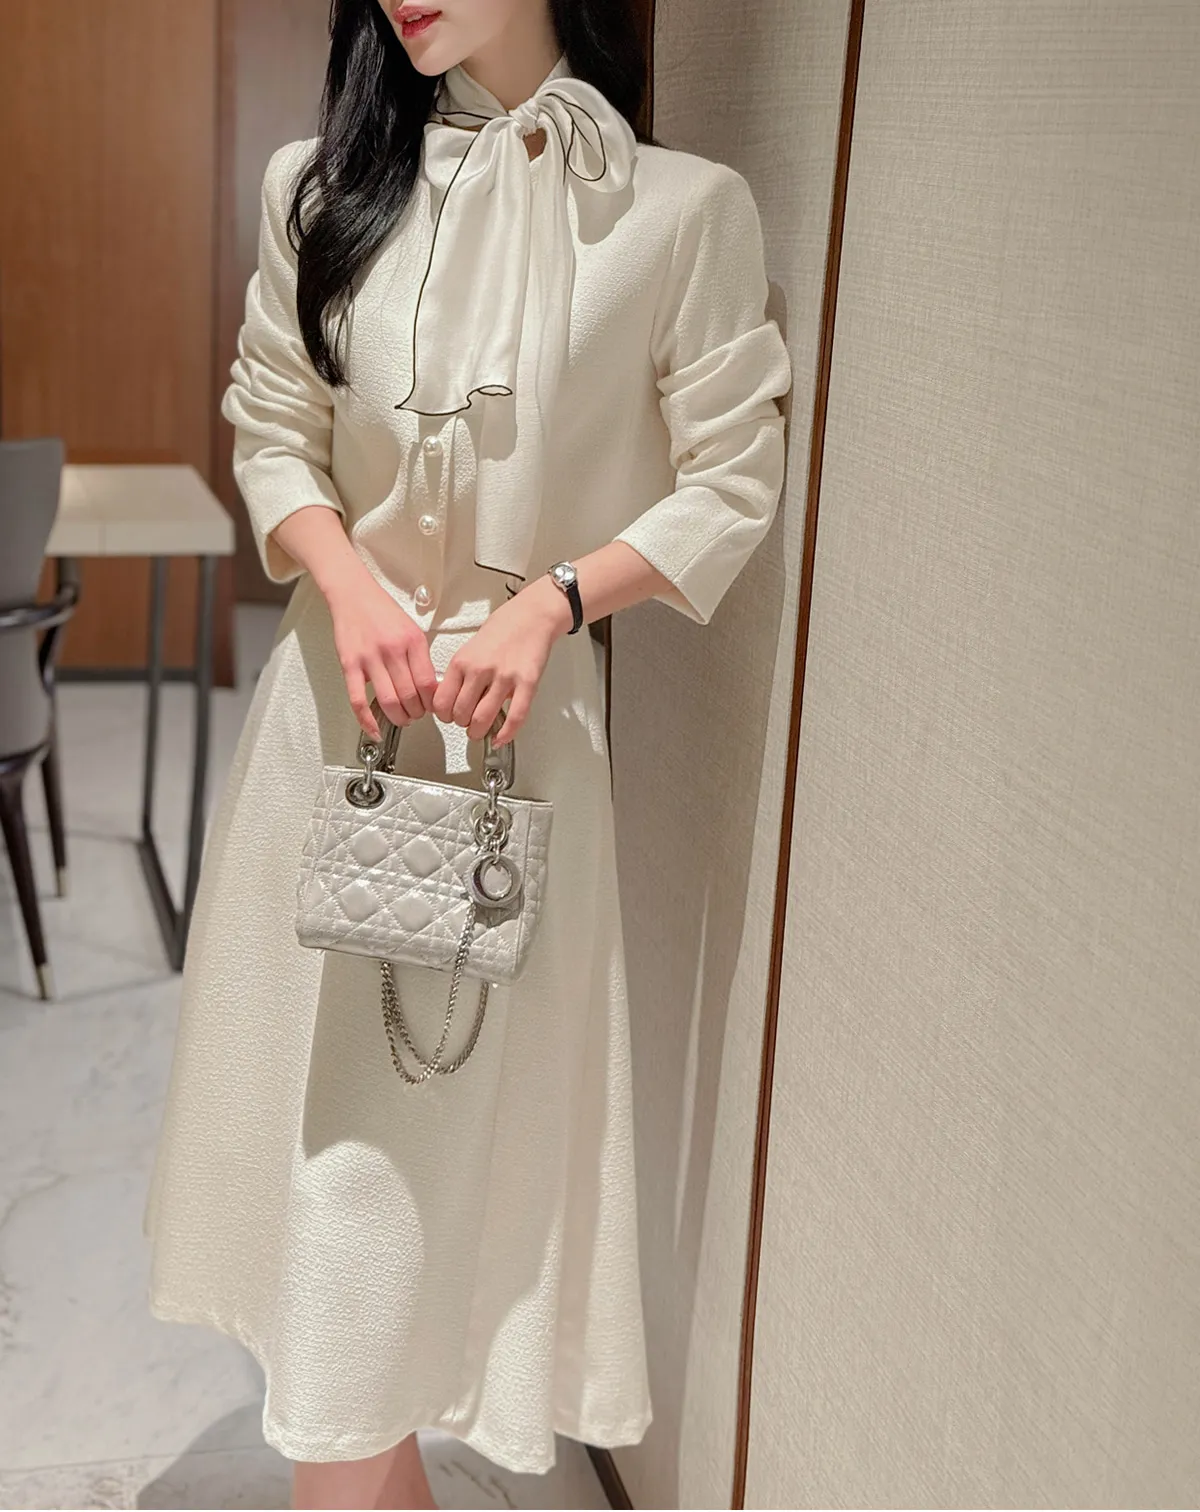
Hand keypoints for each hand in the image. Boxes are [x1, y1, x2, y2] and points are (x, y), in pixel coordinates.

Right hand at [325, 572, 437, 738]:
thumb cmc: (383, 612)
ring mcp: (369, 658)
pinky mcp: (349, 665)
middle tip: (416, 715)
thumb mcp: (412, 630)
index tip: (431, 707)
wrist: (353, 595)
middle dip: (416, 713)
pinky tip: (375, 729)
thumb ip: (420, 658)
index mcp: (412, 641)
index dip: (431, 702)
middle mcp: (392, 650)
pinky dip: (367, 720)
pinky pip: (358, 700)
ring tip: (401, 719)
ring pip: (388, 701)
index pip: (427, 683)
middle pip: (410, 695)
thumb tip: (429, 688)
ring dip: (398, 717)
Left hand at [432, 576, 571, 744]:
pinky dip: (505, 734)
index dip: (443, 716)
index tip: (448, 716)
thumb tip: (449, 701)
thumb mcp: (469, 649)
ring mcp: (504, 678)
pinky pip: (515, 717)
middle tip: (467, 722)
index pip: (441, 702)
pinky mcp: (527, 683)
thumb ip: (459, 674)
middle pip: (460, 714)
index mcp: (462, 661)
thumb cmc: (502, 630)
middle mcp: (480, 670)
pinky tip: (500, 738)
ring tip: (481, 730)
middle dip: (462, 724)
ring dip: (479, 732)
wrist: (531, 616)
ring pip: (482, 720)